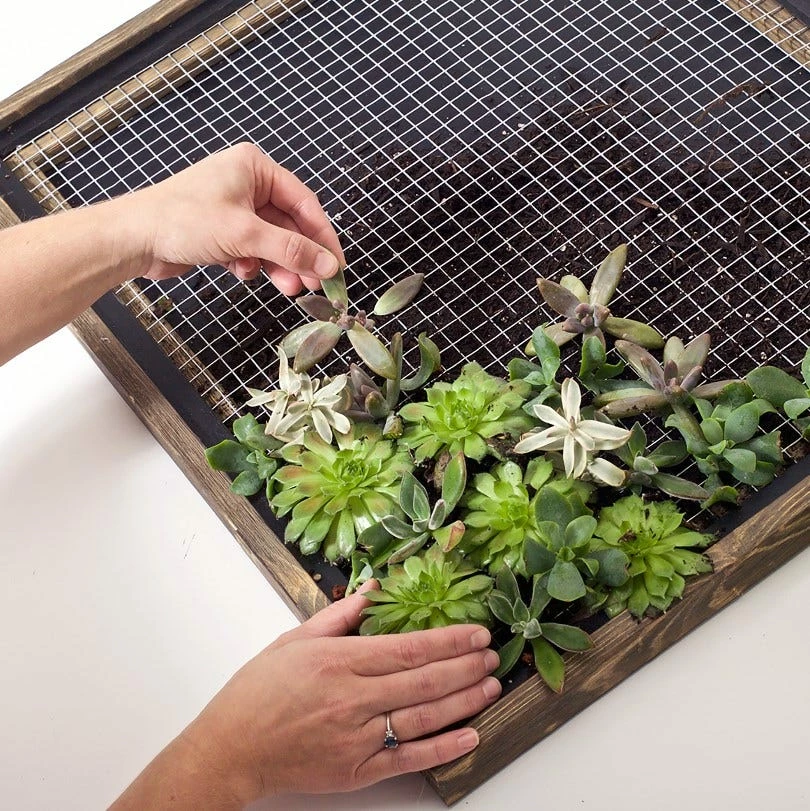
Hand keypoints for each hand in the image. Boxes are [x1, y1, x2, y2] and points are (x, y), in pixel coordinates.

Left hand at [127, 142, 344, 294]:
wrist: (133, 239)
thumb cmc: (183, 220)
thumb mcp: (245, 234)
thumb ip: (291, 250)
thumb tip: (329, 266)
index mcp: (255, 169)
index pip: (304, 203)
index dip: (323, 236)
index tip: (337, 265)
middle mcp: (247, 185)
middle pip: (289, 225)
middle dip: (300, 256)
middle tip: (316, 284)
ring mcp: (234, 210)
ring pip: (271, 242)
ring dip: (280, 266)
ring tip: (289, 289)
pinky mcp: (222, 233)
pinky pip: (252, 251)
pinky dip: (252, 265)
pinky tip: (241, 271)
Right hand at [184, 582, 500, 802]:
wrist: (231, 748)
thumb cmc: (258, 691)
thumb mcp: (295, 639)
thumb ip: (339, 615)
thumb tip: (373, 590)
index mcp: (338, 662)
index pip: (407, 649)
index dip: (448, 641)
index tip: (475, 633)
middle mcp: (351, 699)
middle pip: (423, 681)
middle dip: (465, 667)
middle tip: (492, 656)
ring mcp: (355, 739)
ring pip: (422, 717)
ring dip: (463, 702)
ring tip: (490, 687)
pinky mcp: (356, 771)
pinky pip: (408, 759)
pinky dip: (442, 748)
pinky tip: (468, 736)